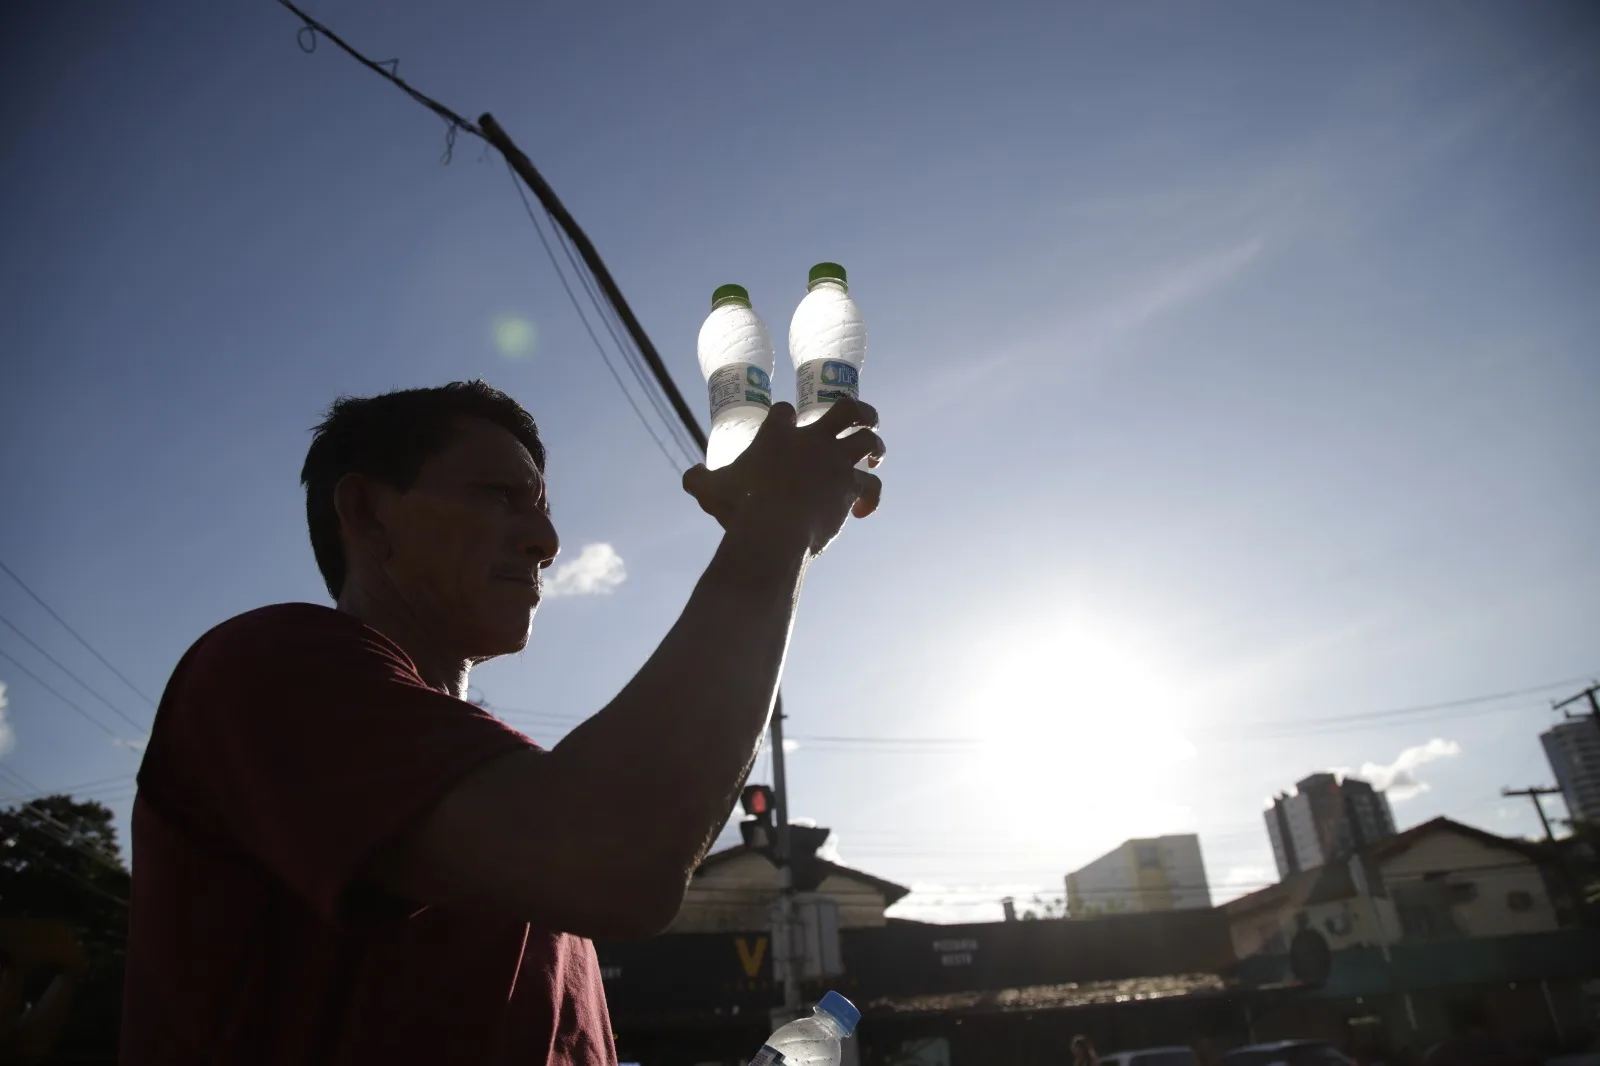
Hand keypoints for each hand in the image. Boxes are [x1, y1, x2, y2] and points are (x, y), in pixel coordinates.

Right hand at [683, 399, 883, 555]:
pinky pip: (872, 487)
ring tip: (874, 458)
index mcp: (777, 435)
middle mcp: (813, 441)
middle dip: (859, 410)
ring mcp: (835, 462)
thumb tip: (690, 477)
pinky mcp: (849, 488)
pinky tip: (862, 511)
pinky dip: (872, 498)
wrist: (773, 530)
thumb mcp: (711, 490)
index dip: (785, 416)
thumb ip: (699, 480)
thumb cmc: (740, 508)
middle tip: (860, 419)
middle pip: (847, 408)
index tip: (786, 425)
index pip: (785, 411)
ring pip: (868, 441)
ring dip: (875, 447)